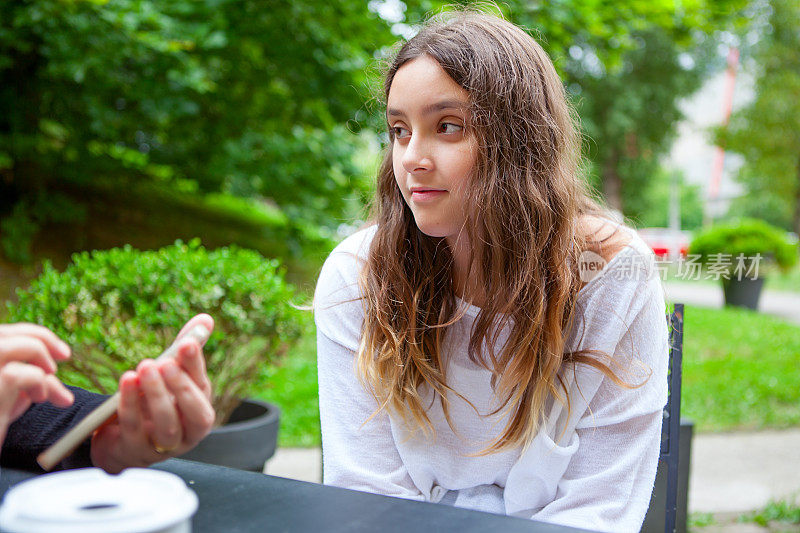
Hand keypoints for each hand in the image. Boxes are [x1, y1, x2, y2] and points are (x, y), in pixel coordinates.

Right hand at [0, 324, 73, 446]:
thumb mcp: (10, 398)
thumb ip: (28, 379)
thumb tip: (56, 383)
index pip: (5, 333)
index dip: (34, 335)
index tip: (60, 352)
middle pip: (10, 333)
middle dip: (42, 339)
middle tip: (66, 356)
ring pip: (22, 347)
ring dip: (42, 362)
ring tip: (45, 382)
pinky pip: (26, 374)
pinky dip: (40, 384)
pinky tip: (41, 400)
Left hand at [90, 314, 215, 472]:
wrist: (121, 440)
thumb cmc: (153, 403)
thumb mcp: (169, 377)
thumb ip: (186, 350)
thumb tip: (206, 319)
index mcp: (200, 409)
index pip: (203, 386)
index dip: (195, 365)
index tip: (186, 343)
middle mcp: (189, 431)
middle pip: (195, 413)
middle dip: (180, 385)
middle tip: (164, 362)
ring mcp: (164, 446)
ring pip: (167, 424)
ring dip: (156, 394)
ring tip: (144, 367)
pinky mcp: (136, 452)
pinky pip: (134, 428)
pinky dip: (130, 403)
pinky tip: (126, 381)